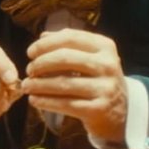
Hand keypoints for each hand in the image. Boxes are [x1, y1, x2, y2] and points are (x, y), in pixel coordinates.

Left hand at [22, 28, 127, 143]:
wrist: (121, 112)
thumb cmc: (97, 79)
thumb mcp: (90, 58)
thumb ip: (68, 44)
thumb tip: (42, 36)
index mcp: (105, 47)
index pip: (69, 38)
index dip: (45, 44)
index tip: (30, 52)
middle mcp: (108, 65)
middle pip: (64, 58)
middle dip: (40, 64)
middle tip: (29, 70)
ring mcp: (105, 88)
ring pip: (63, 83)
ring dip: (38, 84)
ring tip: (26, 86)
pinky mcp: (99, 109)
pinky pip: (65, 104)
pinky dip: (45, 101)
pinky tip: (34, 100)